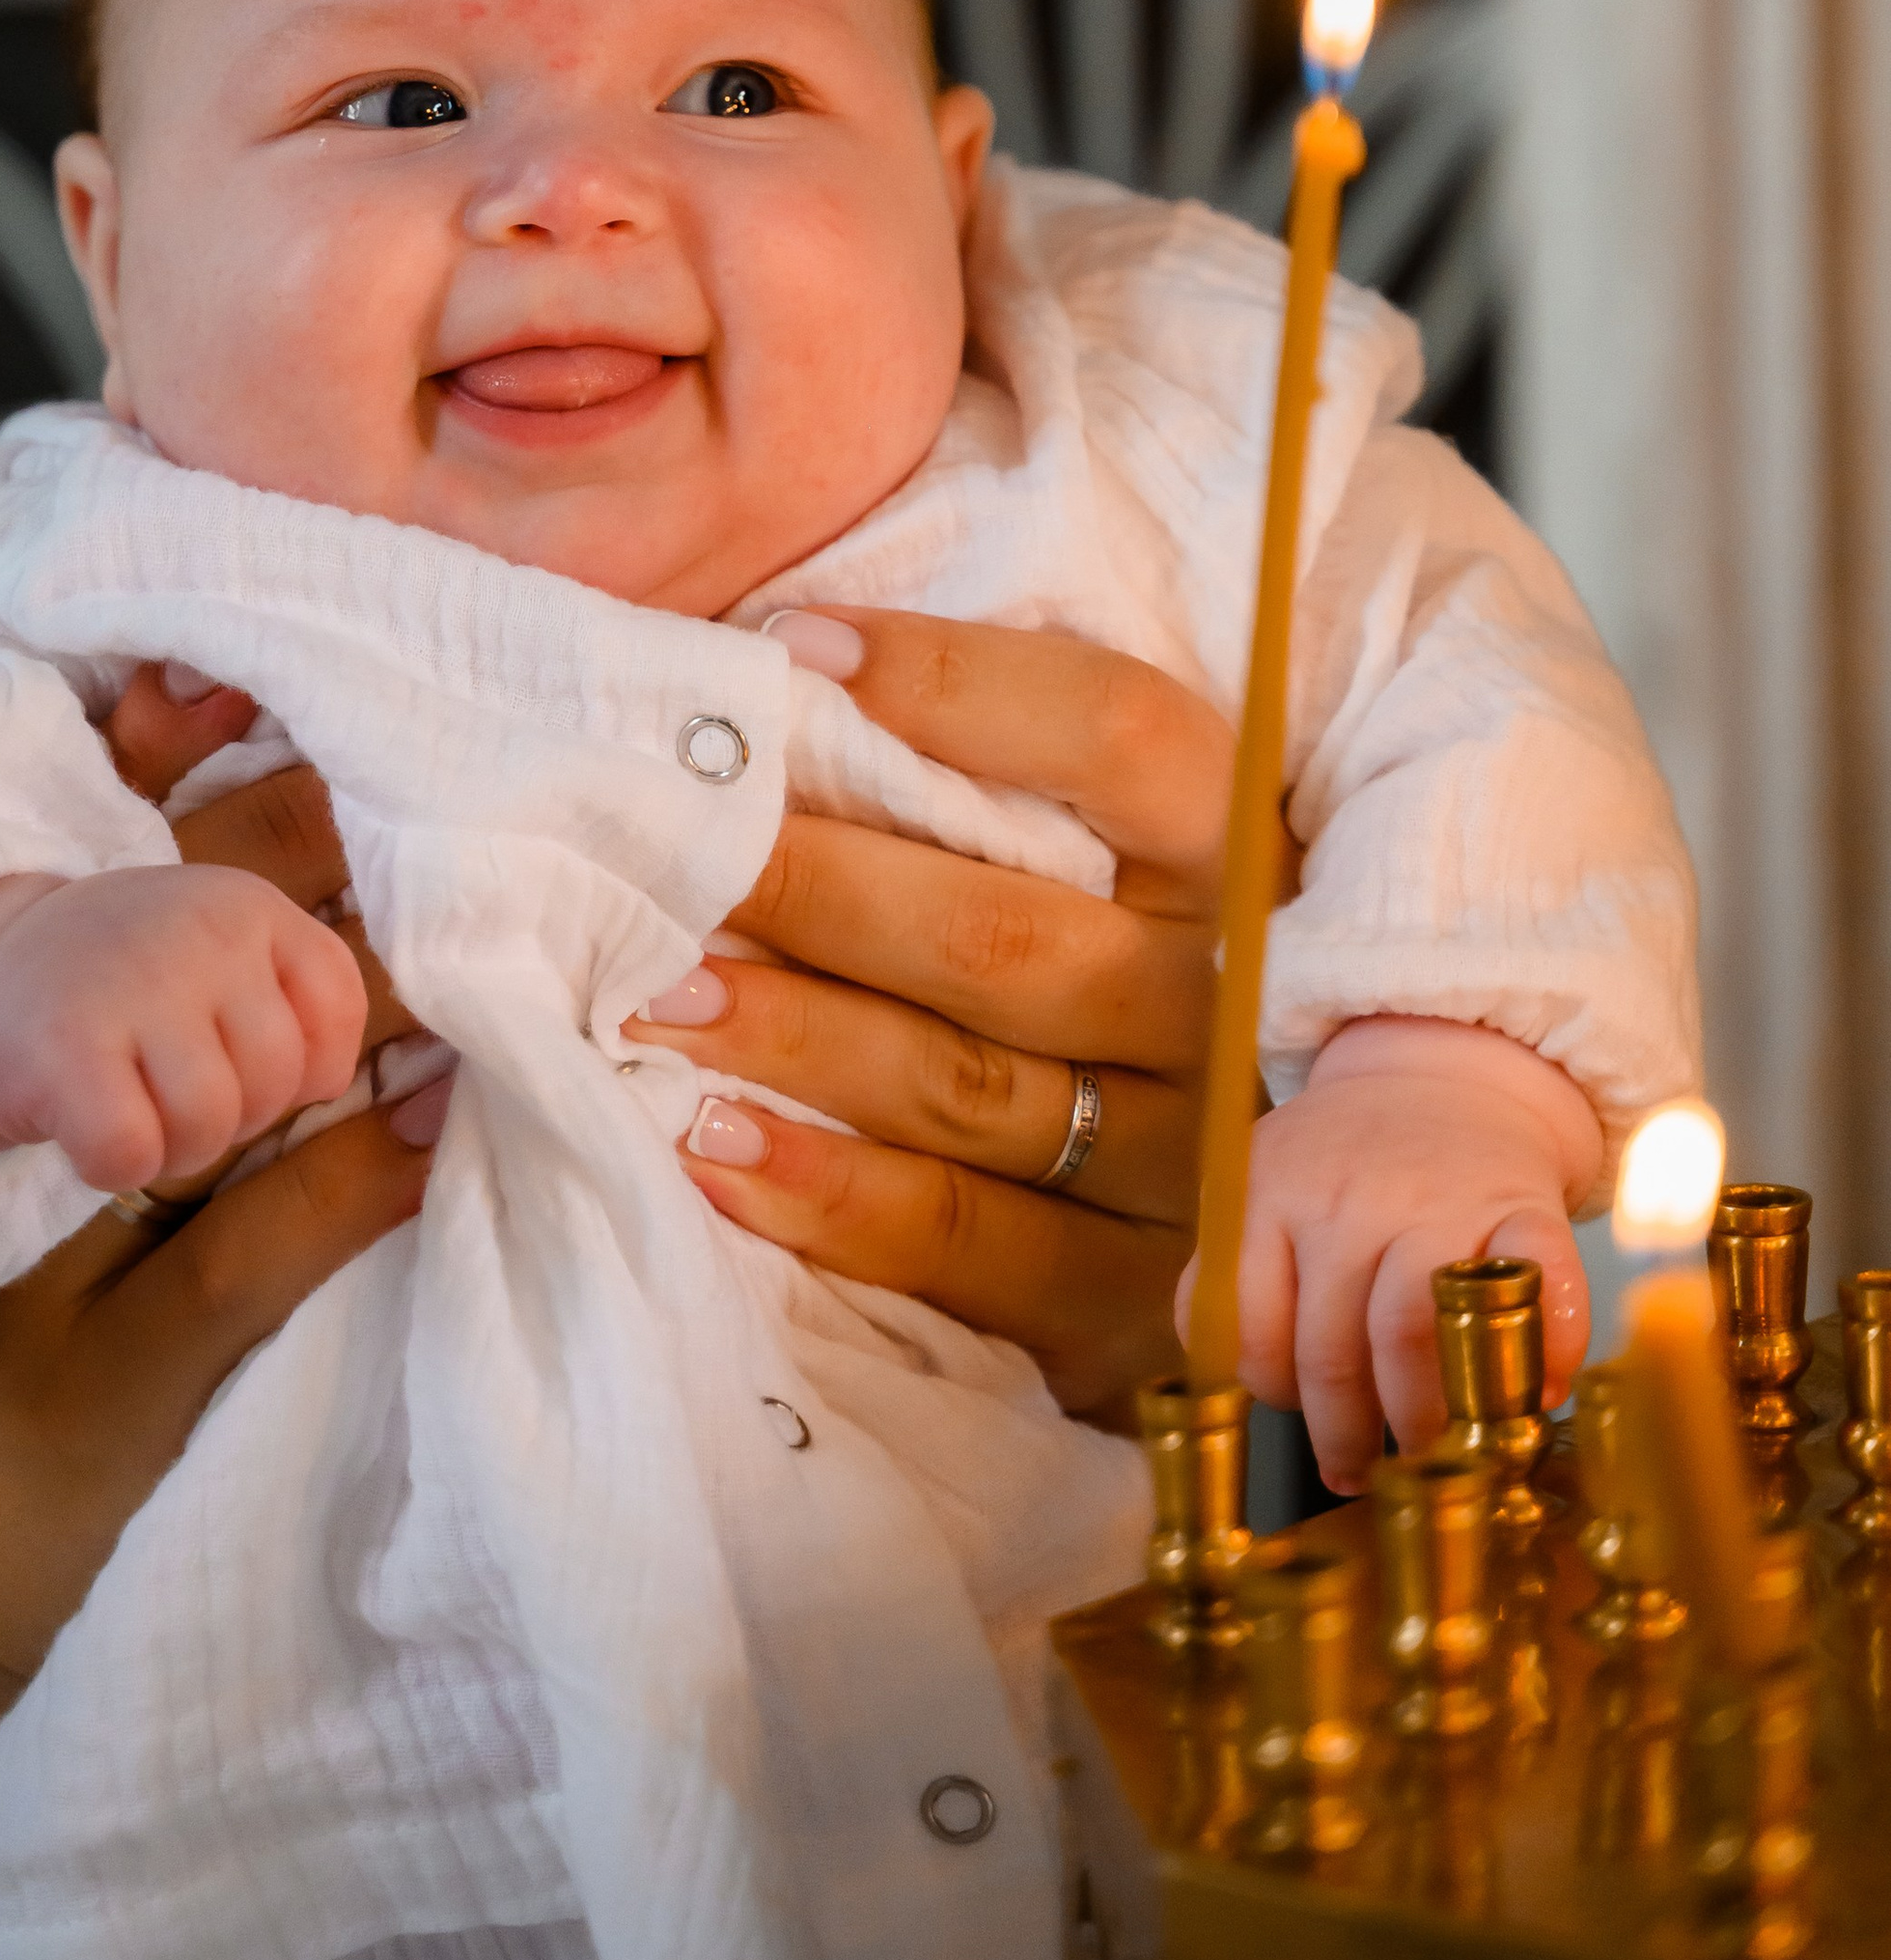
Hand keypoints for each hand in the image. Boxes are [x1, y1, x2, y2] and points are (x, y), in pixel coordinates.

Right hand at [0, 861, 367, 1191]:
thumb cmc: (132, 992)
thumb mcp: (228, 965)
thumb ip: (318, 1016)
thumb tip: (441, 1117)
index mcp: (256, 909)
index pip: (341, 1014)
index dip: (300, 1070)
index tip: (233, 1055)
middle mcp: (205, 927)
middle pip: (278, 1082)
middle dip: (232, 1115)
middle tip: (164, 1081)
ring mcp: (136, 980)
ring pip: (212, 1123)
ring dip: (168, 1146)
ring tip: (126, 1099)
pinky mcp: (66, 1046)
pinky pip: (133, 1150)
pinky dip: (107, 1162)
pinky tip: (80, 1124)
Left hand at [626, 609, 1229, 1420]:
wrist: (1306, 1222)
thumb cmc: (1126, 960)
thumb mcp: (1127, 845)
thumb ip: (1010, 759)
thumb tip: (801, 658)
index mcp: (1242, 853)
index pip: (1116, 733)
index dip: (952, 682)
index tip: (789, 651)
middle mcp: (1230, 1007)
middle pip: (1004, 931)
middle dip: (816, 884)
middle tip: (666, 850)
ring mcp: (1193, 1169)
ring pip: (966, 1088)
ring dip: (793, 1039)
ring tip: (652, 999)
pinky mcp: (1136, 1307)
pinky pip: (962, 1248)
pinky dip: (825, 1196)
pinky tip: (708, 1147)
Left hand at [1217, 1014, 1598, 1492]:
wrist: (1441, 1074)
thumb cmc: (1341, 1166)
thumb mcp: (1262, 1192)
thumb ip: (1237, 1281)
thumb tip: (1235, 1389)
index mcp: (1272, 1193)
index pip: (1252, 1326)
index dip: (1274, 1391)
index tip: (1295, 1419)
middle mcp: (1350, 1197)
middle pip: (1333, 1348)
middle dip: (1345, 1433)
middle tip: (1359, 1472)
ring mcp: (1440, 1200)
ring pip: (1413, 1335)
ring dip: (1419, 1417)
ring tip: (1425, 1452)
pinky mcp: (1524, 1206)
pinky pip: (1540, 1286)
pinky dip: (1547, 1350)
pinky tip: (1538, 1395)